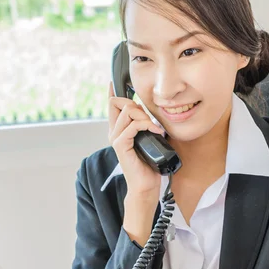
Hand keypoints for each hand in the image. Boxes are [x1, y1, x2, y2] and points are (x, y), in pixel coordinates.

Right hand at [108, 81, 163, 197]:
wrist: (146, 185)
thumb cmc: (149, 164)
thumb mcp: (149, 139)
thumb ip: (146, 125)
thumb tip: (154, 114)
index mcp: (119, 129)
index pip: (112, 105)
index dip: (113, 92)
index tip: (114, 82)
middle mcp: (114, 132)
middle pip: (119, 103)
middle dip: (138, 106)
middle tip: (151, 121)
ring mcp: (116, 138)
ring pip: (128, 112)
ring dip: (145, 117)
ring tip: (155, 129)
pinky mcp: (121, 145)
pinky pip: (133, 126)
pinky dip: (146, 125)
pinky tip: (156, 131)